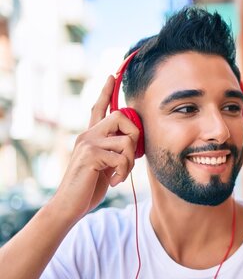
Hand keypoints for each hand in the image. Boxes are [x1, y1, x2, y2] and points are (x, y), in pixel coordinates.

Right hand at [51, 76, 139, 220]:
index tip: (112, 74)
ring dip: (130, 161)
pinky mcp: (91, 155)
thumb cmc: (90, 186)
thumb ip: (114, 150)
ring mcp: (88, 143)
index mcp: (90, 135)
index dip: (106, 91)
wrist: (71, 204)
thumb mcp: (106, 164)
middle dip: (135, 135)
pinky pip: (122, 157)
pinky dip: (124, 172)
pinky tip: (115, 181)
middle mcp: (87, 134)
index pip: (98, 108)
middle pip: (121, 116)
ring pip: (126, 141)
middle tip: (131, 155)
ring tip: (121, 174)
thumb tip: (132, 141)